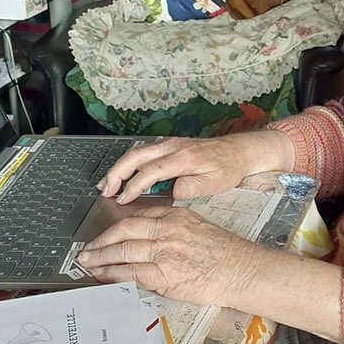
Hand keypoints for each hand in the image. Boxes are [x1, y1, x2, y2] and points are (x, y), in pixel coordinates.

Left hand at [78, 205, 262, 305]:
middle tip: (87, 249)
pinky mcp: (166, 274)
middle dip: (101, 241)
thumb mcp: (197, 228)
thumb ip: (172, 229)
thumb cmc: (225, 253)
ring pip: (123, 250)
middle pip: (124, 230)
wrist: (241, 270)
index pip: (137, 217)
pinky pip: (131, 273)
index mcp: (175, 216)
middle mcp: (168, 230)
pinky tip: (103, 277)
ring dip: (101, 258)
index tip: (105, 235)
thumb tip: (149, 239)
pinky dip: (113, 275)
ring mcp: (165, 251)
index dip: (115, 227)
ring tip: (88, 264)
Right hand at [100, 131, 295, 204]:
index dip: (134, 185)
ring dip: (119, 167)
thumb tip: (171, 193)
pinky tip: (123, 174)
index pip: (151, 171)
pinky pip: (143, 152)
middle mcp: (173, 147)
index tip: (123, 198)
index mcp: (183, 157)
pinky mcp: (169, 146)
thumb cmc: (227, 167)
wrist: (238, 151)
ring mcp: (170, 144)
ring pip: (136, 152)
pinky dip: (128, 163)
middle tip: (104, 190)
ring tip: (106, 184)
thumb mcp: (214, 183)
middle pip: (135, 156)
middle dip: (116, 173)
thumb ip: (191, 189)